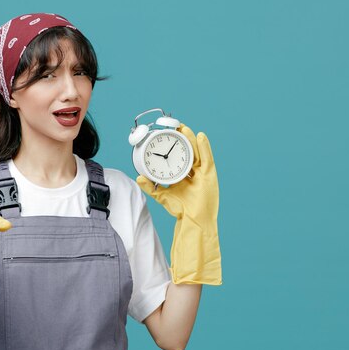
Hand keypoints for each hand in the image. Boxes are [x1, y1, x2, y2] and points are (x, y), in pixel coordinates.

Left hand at [136, 124, 221, 284]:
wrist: (194, 223)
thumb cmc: (182, 210)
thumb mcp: (163, 195)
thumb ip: (152, 186)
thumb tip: (138, 178)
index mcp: (186, 175)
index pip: (181, 156)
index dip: (175, 144)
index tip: (168, 132)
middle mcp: (196, 173)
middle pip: (189, 151)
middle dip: (183, 138)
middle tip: (175, 125)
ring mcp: (204, 174)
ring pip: (198, 152)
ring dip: (192, 139)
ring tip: (185, 127)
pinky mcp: (210, 176)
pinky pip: (208, 158)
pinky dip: (205, 147)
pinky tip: (200, 137)